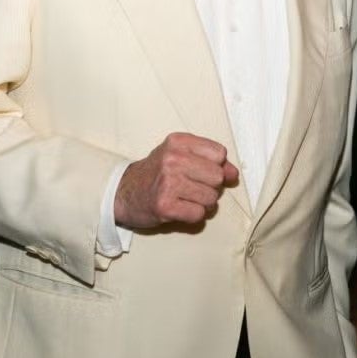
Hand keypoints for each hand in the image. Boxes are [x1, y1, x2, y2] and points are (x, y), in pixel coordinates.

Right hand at [115, 133, 239, 228]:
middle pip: (217, 177)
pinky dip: (193, 215)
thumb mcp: (181, 157)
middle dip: (211, 187)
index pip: (219, 153)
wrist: (123, 192)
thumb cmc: (157, 173)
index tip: (202, 172)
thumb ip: (211, 161)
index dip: (216, 166)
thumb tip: (234, 174)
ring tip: (186, 199)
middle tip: (192, 188)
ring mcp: (168, 182)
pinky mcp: (164, 206)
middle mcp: (173, 158)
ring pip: (211, 198)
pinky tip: (180, 209)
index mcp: (179, 142)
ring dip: (203, 203)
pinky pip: (198, 214)